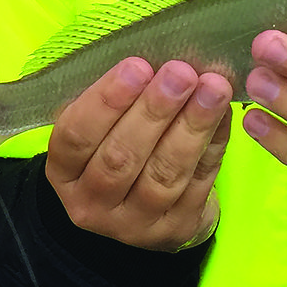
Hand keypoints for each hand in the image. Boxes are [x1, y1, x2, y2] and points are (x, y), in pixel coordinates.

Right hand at [45, 58, 231, 251]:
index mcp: (63, 171)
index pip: (76, 136)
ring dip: (191, 127)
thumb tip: (157, 57)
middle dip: (154, 111)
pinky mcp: (175, 230)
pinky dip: (214, 144)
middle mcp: (91, 204)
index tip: (137, 65)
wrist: (139, 208)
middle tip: (181, 73)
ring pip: (163, 175)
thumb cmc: (115, 146)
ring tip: (213, 88)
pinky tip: (223, 112)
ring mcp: (134, 225)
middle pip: (121, 158)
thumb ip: (117, 97)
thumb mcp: (99, 125)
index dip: (106, 101)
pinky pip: (197, 184)